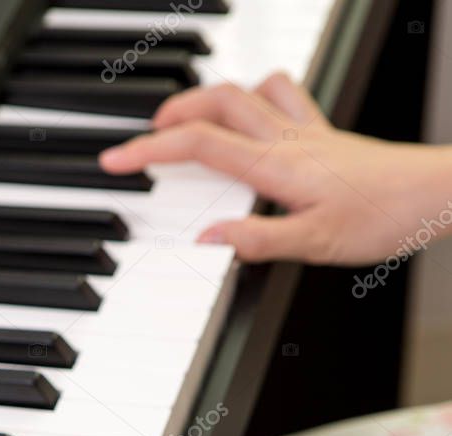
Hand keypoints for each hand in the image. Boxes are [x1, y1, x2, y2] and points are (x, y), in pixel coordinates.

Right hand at [99, 73, 451, 264]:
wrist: (433, 194)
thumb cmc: (383, 217)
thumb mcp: (315, 244)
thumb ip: (258, 240)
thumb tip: (208, 240)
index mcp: (276, 167)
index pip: (198, 147)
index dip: (149, 150)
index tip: (115, 159)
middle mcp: (287, 139)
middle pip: (215, 103)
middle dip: (169, 116)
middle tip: (142, 141)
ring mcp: (306, 132)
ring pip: (245, 91)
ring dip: (207, 99)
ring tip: (183, 122)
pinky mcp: (323, 134)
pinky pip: (281, 96)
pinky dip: (253, 96)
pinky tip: (248, 116)